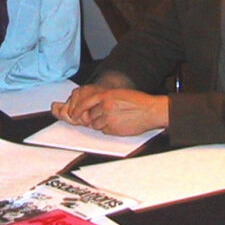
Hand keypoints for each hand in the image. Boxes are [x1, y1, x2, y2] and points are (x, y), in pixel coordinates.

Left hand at [52, 83, 168, 134]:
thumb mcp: (119, 94)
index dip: (77, 109)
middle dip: (95, 117)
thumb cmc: (137, 102)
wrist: (151, 111)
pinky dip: (109, 129)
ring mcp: (109, 119)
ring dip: (102, 124)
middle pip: (90, 116)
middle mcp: (105, 107)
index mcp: (106, 95)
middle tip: (106, 115)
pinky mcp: (114, 129)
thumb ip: (105, 99)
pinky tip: (119, 124)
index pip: (84, 102)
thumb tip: (93, 107)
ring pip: (96, 125)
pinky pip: (105, 131)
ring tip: (115, 119)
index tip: (73, 114)